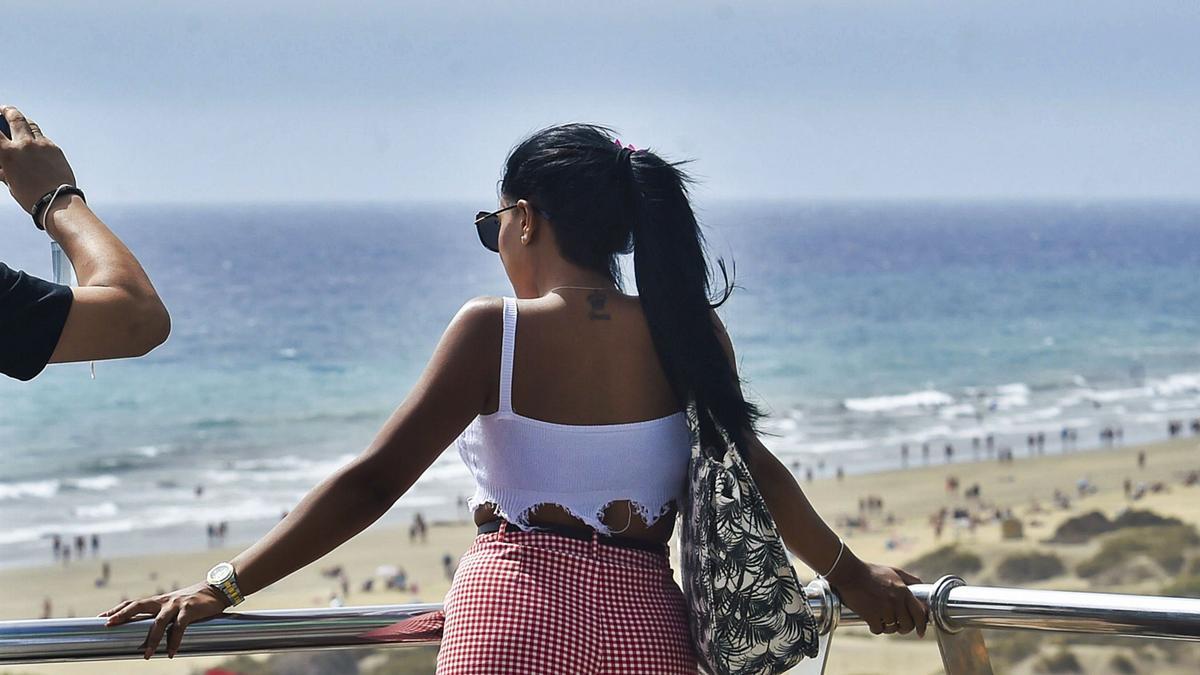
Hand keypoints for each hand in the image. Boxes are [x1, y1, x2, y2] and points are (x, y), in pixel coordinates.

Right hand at [0, 105, 76, 213]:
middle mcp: (25, 144)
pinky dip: (36, 138)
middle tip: (3, 109)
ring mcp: (42, 145)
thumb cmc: (31, 196)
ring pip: (31, 125)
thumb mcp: (10, 182)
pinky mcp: (55, 149)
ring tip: (19, 122)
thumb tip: (1, 166)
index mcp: (8, 153)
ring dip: (24, 121)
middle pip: (15, 117)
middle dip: (8, 110)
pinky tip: (35, 143)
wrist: (57, 201)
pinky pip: (43, 138)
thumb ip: (4, 169)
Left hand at [99, 582, 229, 658]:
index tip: (101, 618)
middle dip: (122, 615)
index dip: (117, 610)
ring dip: (152, 640)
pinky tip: (171, 653)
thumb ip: (164, 615)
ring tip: (146, 655)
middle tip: (109, 625)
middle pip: (138, 606)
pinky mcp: (189, 610)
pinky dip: (174, 642)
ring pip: (159, 622)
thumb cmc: (195, 600)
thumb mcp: (176, 605)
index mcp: (159, 600)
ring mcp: (176, 605)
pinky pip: (179, 628)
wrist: (217, 589)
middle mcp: (164, 601)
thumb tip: (152, 632)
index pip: (133, 603)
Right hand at [828, 559, 929, 637]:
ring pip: (892, 628)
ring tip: (883, 622)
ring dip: (888, 628)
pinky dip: (875, 628)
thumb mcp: (894, 571)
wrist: (849, 572)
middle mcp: (896, 601)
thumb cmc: (871, 572)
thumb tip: (923, 587)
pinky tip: (872, 623)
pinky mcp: (870, 615)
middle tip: (898, 627)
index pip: (919, 614)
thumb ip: (910, 579)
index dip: (922, 625)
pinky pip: (878, 630)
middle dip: (904, 628)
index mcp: (903, 590)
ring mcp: (883, 608)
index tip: (920, 632)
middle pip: (907, 624)